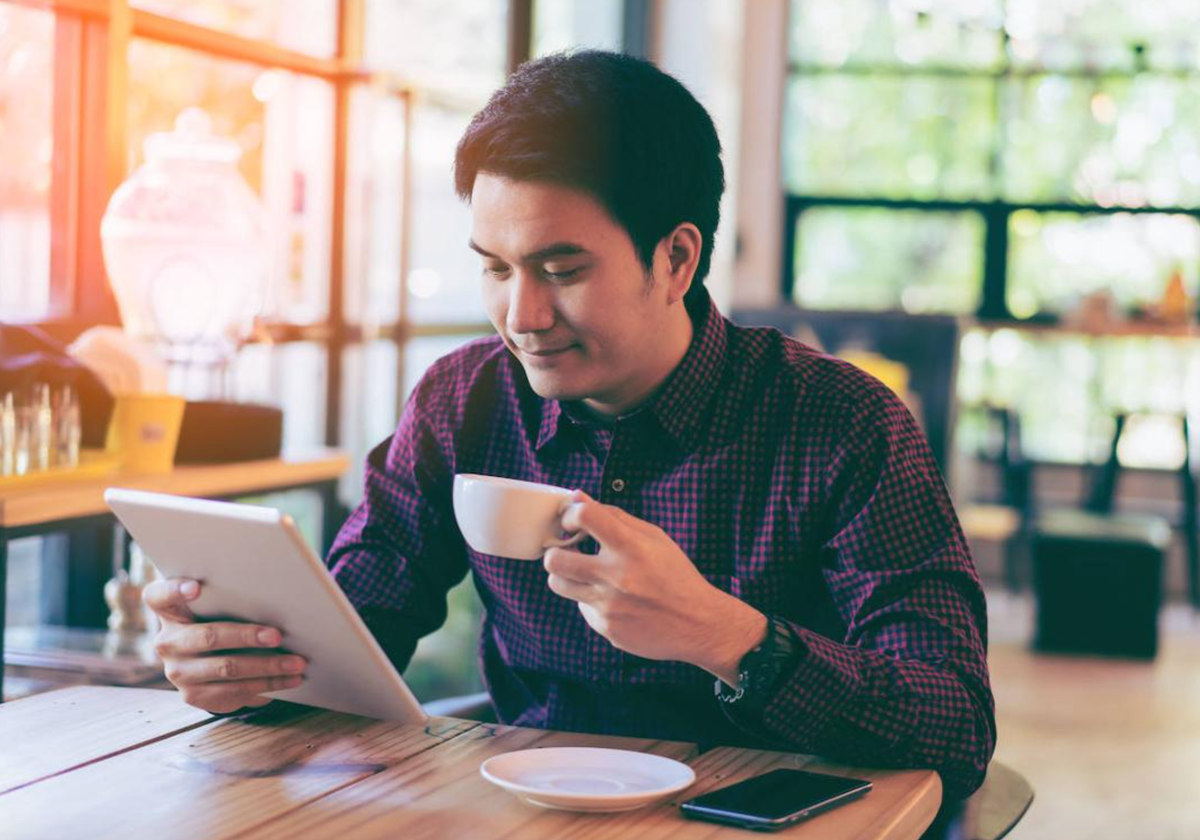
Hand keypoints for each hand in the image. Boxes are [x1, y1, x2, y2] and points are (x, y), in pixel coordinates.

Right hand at [143, 577, 306, 713]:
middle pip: (209, 636)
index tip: (197, 588)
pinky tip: (291, 679)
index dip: (176, 590)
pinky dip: (268, 685)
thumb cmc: (220, 617)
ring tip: (297, 662)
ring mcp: (177, 672)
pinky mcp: (193, 695)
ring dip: (268, 666)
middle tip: (277, 635)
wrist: (207, 658)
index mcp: (169, 610)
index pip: (159, 595)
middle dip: (247, 636)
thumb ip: (231, 595)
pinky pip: (235, 692)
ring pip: (228, 669)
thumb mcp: (218, 604)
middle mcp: (166, 642)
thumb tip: (281, 593)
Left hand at [544, 492, 766, 682]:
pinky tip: (616, 601)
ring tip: (585, 573)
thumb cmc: (676, 574)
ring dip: (566, 575)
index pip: (584, 517)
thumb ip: (614, 516)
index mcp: (632, 548)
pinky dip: (593, 601)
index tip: (574, 522)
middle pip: (555, 559)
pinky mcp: (607, 628)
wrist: (698, 624)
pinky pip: (582, 608)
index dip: (570, 515)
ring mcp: (609, 606)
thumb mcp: (654, 538)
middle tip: (568, 550)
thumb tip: (577, 497)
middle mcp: (617, 577)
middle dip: (556, 551)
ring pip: (559, 584)